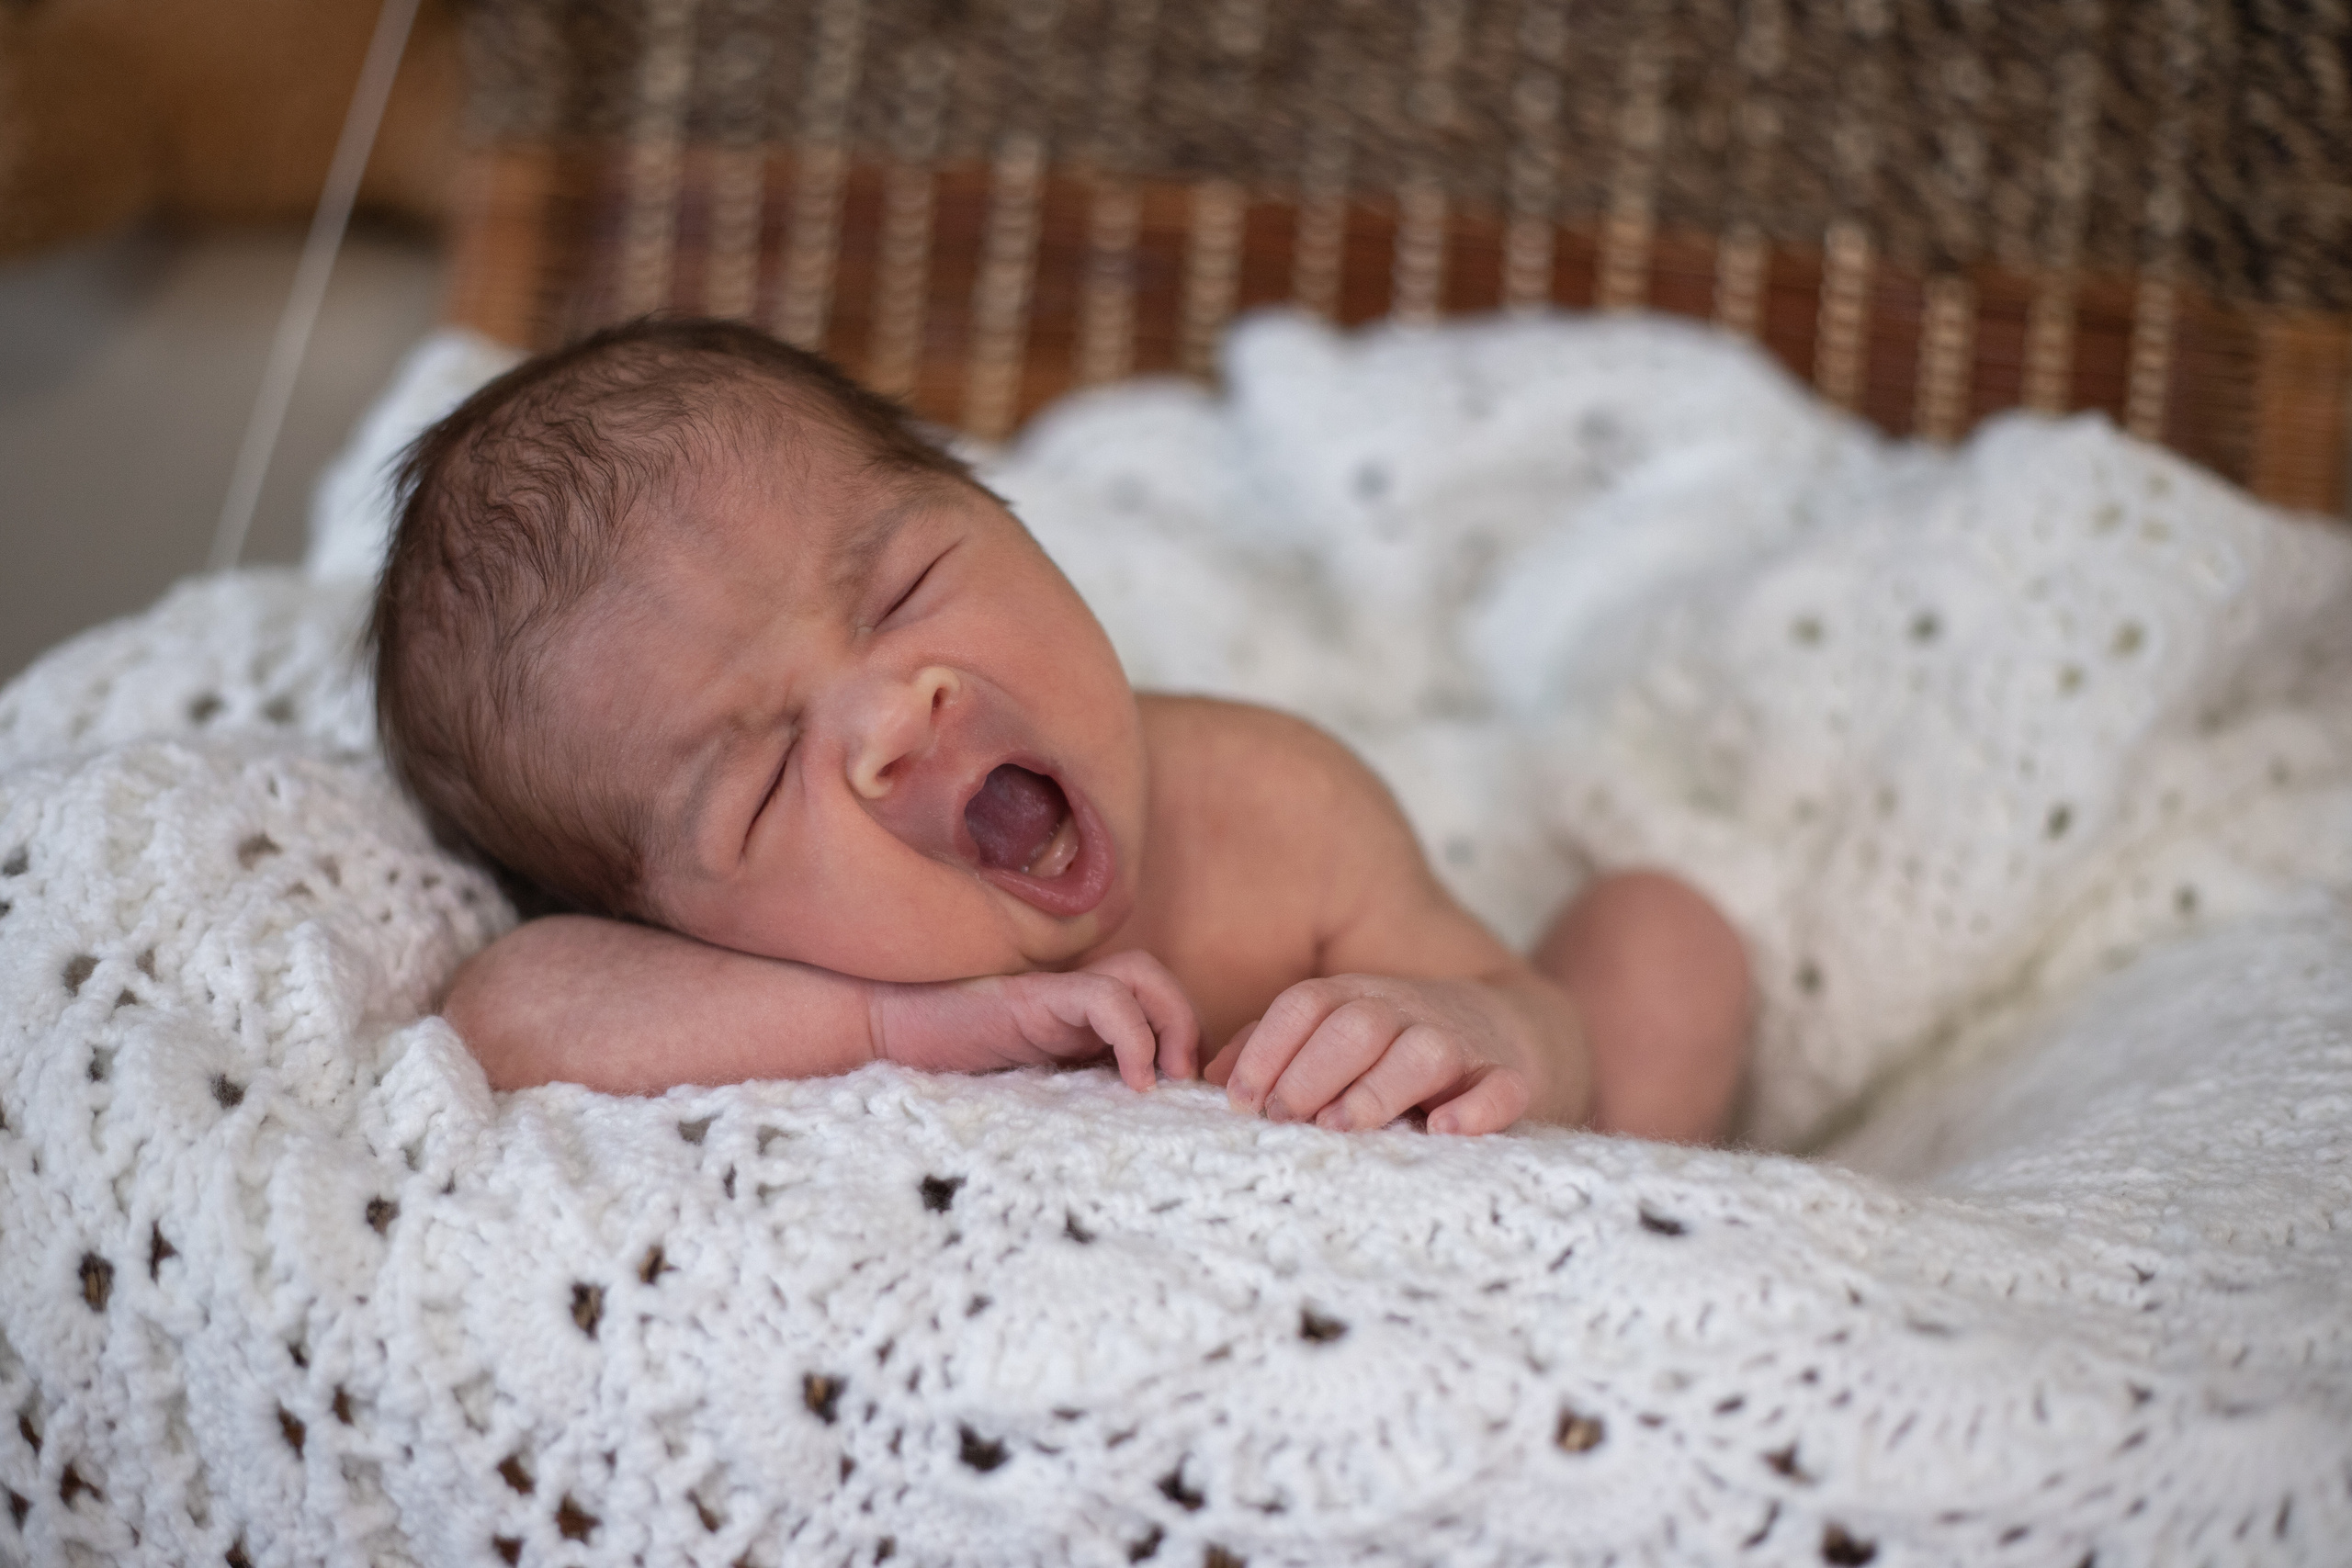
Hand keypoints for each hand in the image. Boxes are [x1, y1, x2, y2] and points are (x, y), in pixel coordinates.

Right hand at [873, 950, 1200, 1091]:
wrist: (888, 1039)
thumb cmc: (950, 1074)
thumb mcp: (1033, 1099)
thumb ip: (1077, 1103)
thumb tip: (1135, 1153)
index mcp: (1077, 1021)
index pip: (1154, 1005)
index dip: (1182, 1042)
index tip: (1186, 1099)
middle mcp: (1074, 999)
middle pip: (1157, 980)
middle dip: (1188, 1027)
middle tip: (1185, 1085)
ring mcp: (1055, 993)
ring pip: (1142, 974)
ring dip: (1171, 1022)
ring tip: (1163, 1078)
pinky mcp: (1036, 998)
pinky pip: (1104, 997)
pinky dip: (1134, 1034)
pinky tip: (1134, 1079)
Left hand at [1206, 974, 1550, 1134]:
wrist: (1508, 1030)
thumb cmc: (1394, 1045)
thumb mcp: (1333, 1033)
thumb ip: (1274, 1049)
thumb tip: (1212, 1079)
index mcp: (1357, 998)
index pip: (1306, 1004)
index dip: (1267, 1048)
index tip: (1240, 1100)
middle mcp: (1405, 1013)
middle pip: (1356, 1024)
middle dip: (1312, 1070)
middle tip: (1285, 1118)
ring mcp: (1460, 1044)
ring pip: (1422, 1052)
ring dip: (1377, 1089)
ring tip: (1343, 1126)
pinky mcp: (1507, 1079)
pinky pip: (1499, 1089)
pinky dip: (1475, 1109)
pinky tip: (1444, 1130)